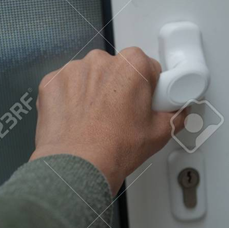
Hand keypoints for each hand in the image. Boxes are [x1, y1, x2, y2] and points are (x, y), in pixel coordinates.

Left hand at [30, 47, 186, 194]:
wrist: (76, 166)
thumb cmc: (113, 149)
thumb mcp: (159, 134)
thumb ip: (173, 115)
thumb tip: (177, 113)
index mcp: (132, 65)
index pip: (148, 67)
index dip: (148, 86)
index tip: (145, 100)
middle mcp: (101, 60)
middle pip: (117, 69)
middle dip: (120, 88)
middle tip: (121, 116)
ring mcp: (73, 69)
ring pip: (90, 76)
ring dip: (93, 92)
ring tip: (97, 121)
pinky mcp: (52, 82)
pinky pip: (65, 86)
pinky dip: (69, 99)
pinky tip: (77, 119)